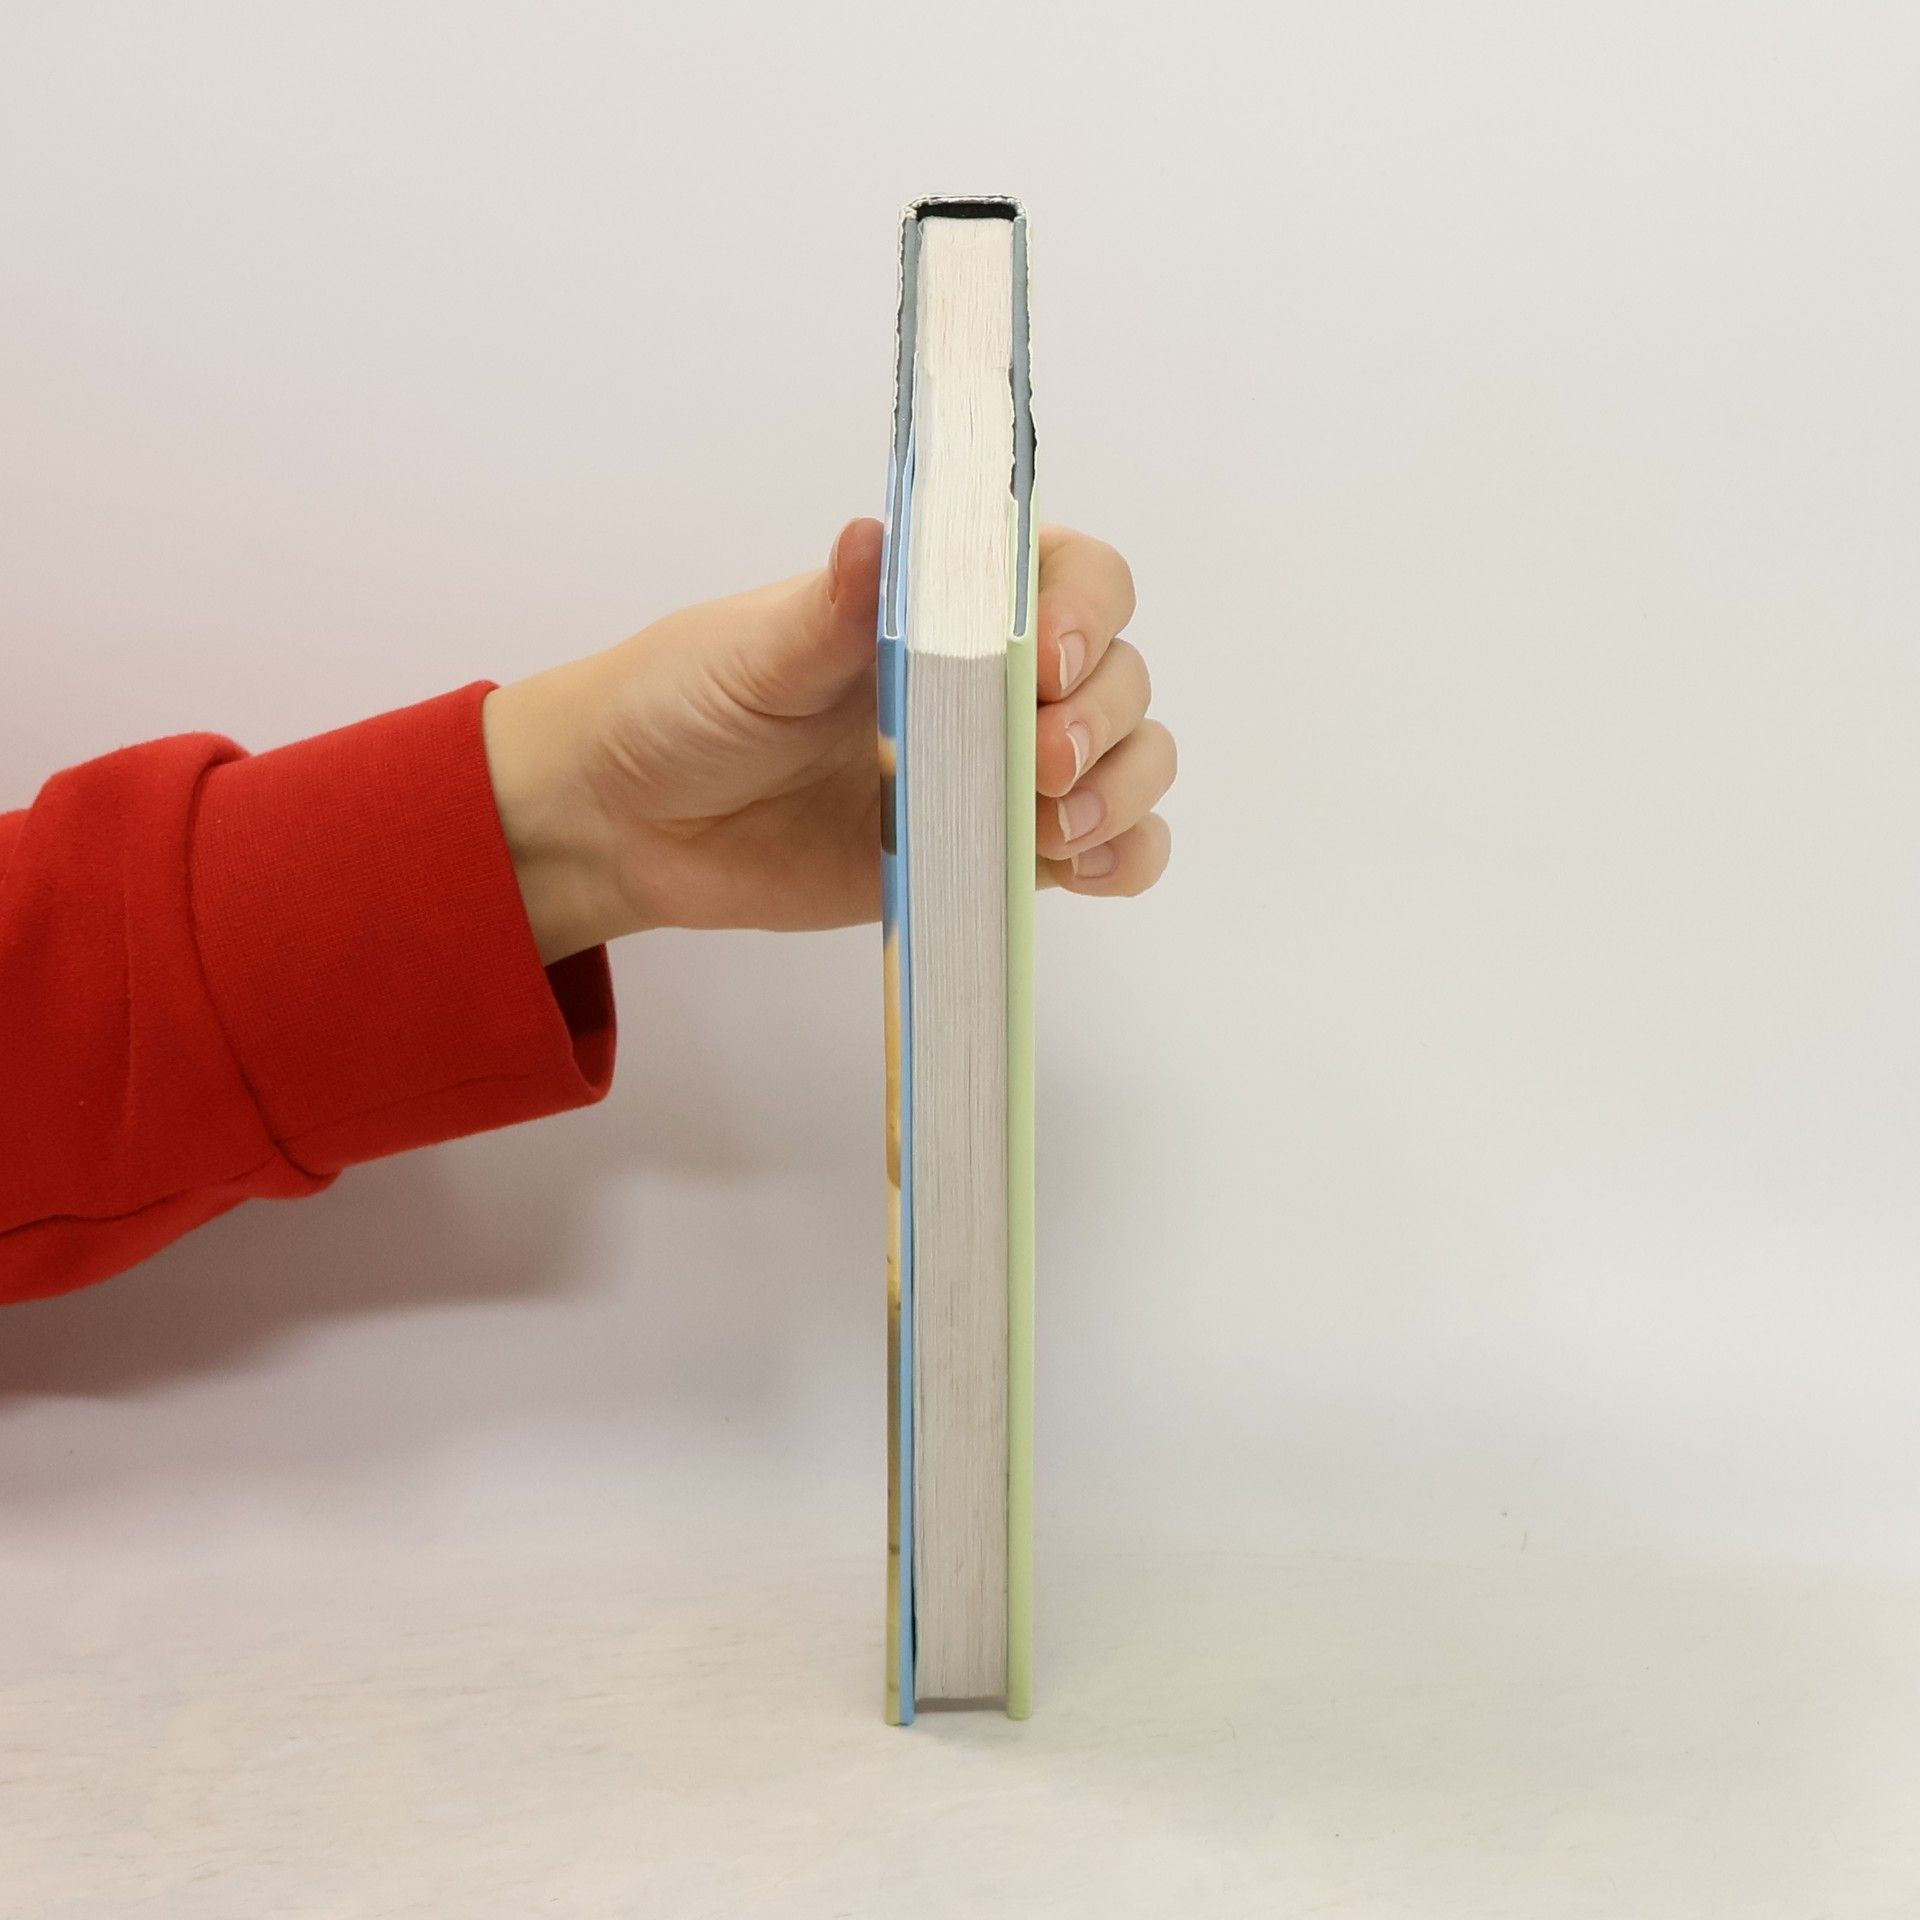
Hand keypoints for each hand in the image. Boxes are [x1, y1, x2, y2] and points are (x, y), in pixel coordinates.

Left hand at [483, 520, 1174, 962]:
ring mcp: (999, 771)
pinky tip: (1080, 867)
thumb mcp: (751, 653)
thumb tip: (879, 540)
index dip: (1085, 610)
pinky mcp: (992, 854)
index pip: (1073, 576)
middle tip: (1038, 764)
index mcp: (946, 603)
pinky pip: (1100, 854)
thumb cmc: (684, 706)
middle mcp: (991, 678)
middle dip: (1101, 719)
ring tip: (1054, 828)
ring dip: (1121, 791)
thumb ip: (832, 614)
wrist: (634, 821)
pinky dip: (1122, 857)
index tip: (1044, 659)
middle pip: (1118, 676)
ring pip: (1129, 763)